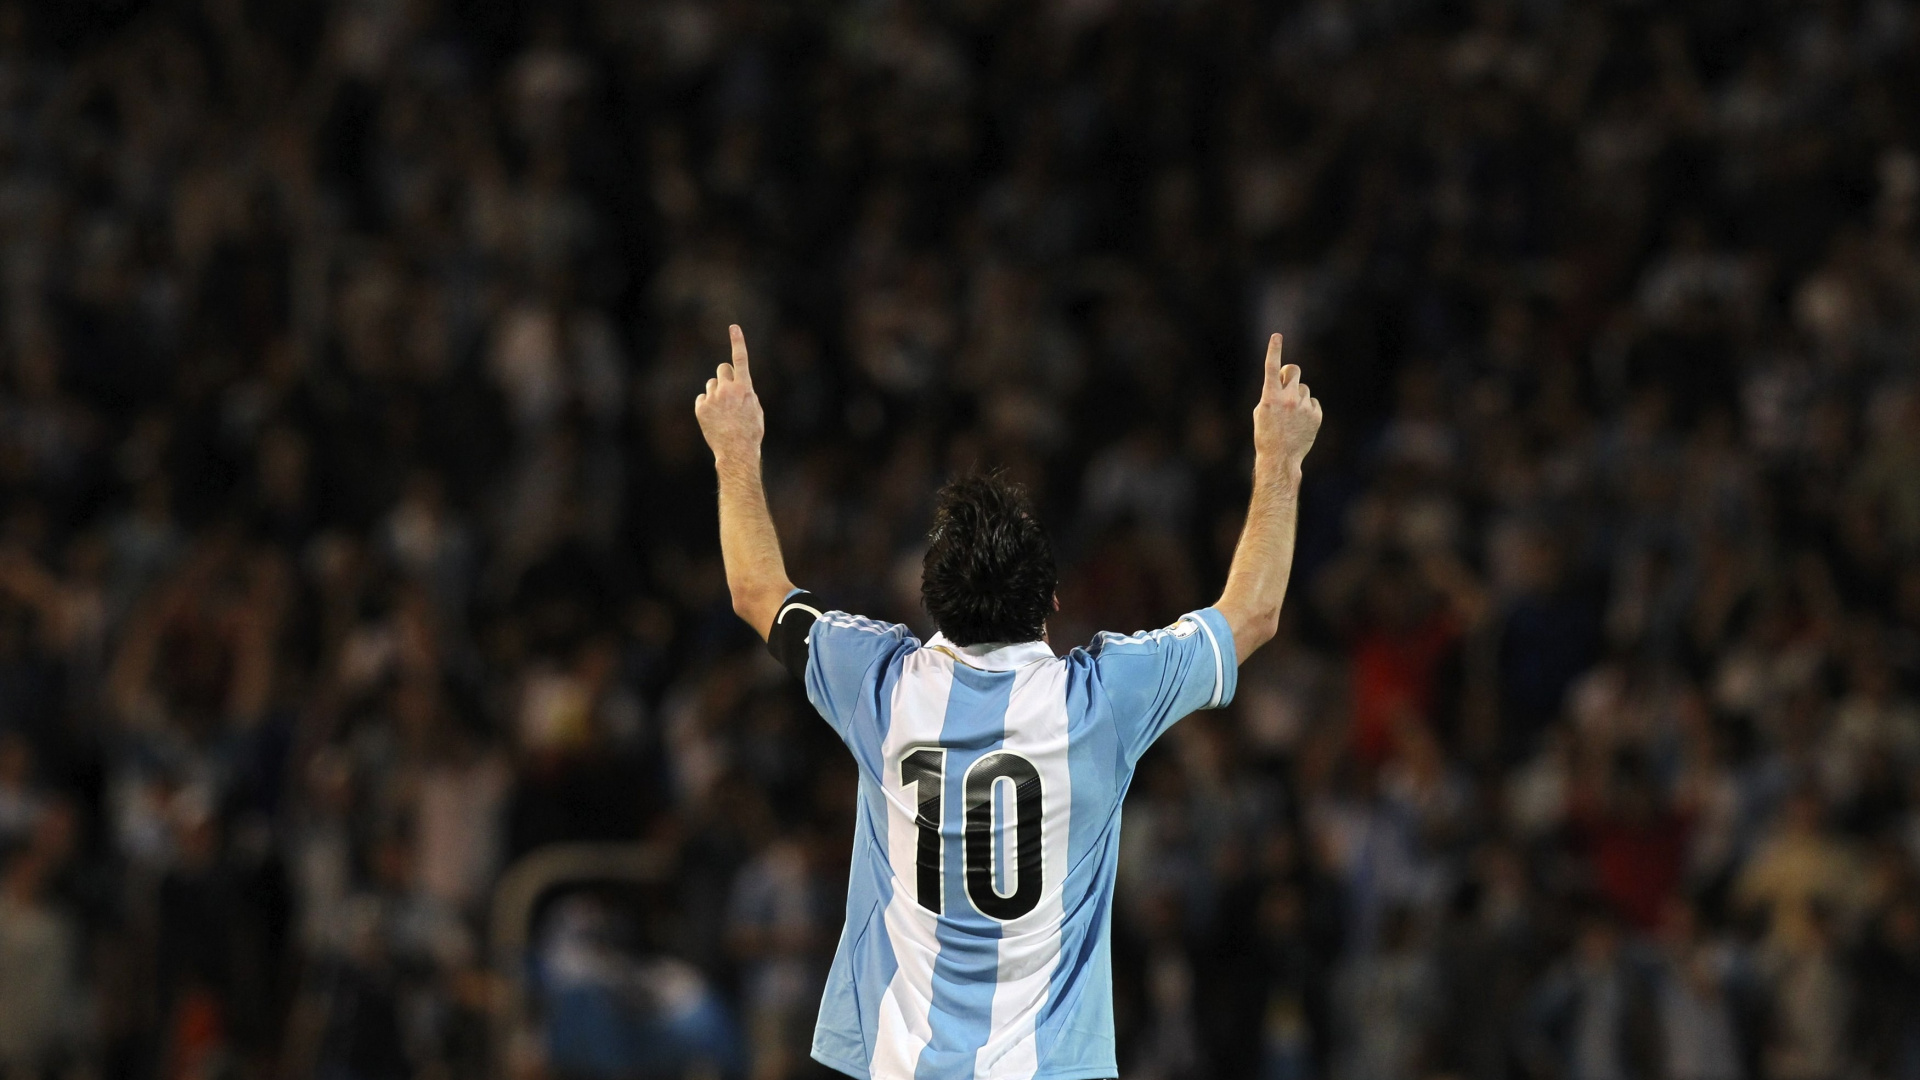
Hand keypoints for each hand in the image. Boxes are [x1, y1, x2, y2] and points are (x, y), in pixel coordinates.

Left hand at [695, 325, 764, 465]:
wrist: (736, 451)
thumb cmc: (750, 432)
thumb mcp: (756, 410)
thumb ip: (747, 393)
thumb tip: (739, 385)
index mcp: (744, 388)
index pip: (741, 359)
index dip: (738, 342)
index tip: (733, 327)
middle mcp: (727, 389)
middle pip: (722, 369)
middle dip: (725, 376)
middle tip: (728, 390)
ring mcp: (712, 398)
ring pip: (711, 384)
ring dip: (716, 392)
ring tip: (723, 411)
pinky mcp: (701, 407)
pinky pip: (703, 398)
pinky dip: (707, 405)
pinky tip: (714, 418)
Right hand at [1252, 333, 1320, 473]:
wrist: (1280, 458)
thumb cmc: (1266, 434)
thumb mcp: (1261, 411)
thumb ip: (1271, 392)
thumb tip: (1284, 380)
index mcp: (1270, 397)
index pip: (1272, 367)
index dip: (1274, 350)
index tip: (1277, 336)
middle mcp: (1288, 399)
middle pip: (1294, 370)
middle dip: (1290, 374)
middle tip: (1286, 383)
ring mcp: (1304, 407)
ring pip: (1304, 388)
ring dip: (1298, 396)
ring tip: (1291, 415)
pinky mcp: (1316, 415)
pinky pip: (1312, 402)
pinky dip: (1307, 409)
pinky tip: (1300, 423)